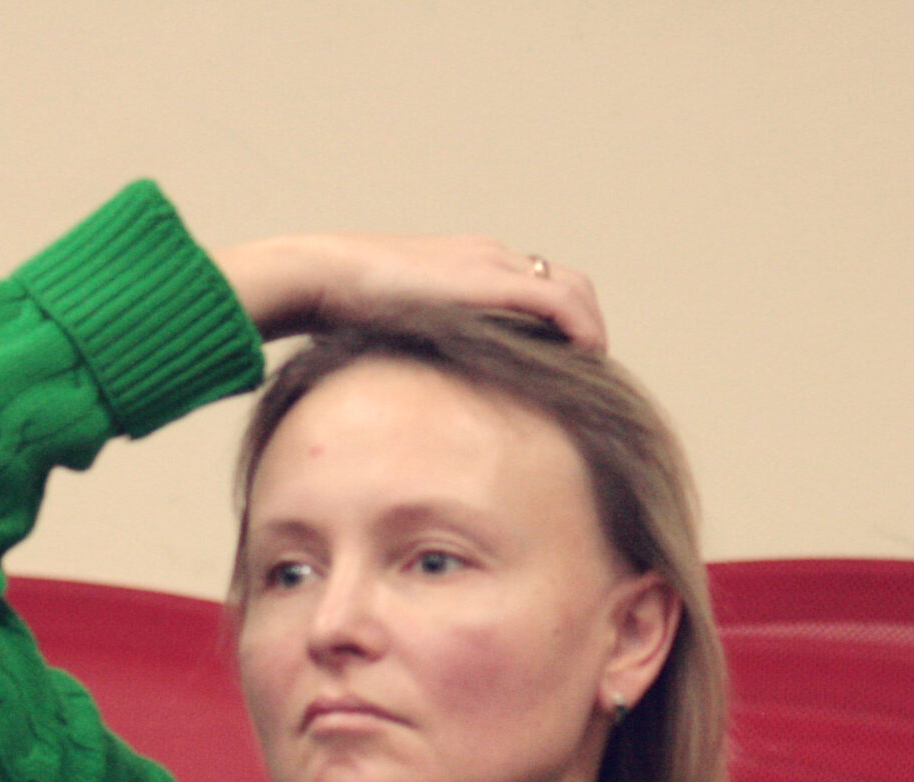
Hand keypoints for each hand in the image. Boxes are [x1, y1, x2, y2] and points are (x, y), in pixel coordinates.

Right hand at [213, 231, 607, 351]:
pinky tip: (586, 359)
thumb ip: (412, 346)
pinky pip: (560, 302)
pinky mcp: (491, 281)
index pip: (533, 283)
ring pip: (572, 288)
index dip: (556, 322)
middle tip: (585, 372)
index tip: (560, 362)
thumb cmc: (337, 306)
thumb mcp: (387, 328)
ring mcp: (492, 263)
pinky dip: (582, 328)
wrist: (323, 275)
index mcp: (468, 264)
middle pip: (564, 282)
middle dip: (583, 324)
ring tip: (591, 372)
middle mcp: (489, 256)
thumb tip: (408, 394)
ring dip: (590, 328)